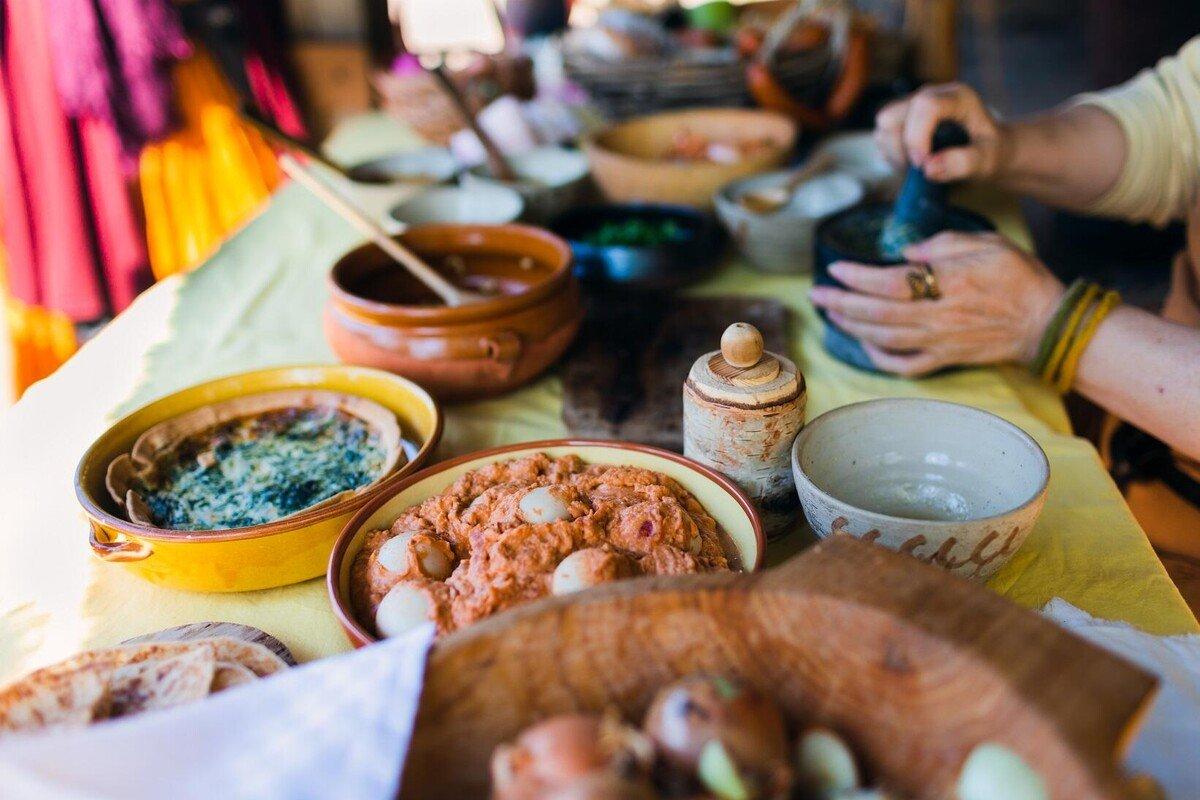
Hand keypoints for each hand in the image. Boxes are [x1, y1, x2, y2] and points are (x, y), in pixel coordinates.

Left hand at [809, 232, 1063, 376]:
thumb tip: (906, 253)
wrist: (1047, 322)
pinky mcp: (946, 359)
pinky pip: (905, 365)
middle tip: (815, 293)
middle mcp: (939, 316)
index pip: (890, 283)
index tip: (835, 269)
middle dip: (841, 304)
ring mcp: (940, 342)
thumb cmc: (1019, 276)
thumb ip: (944, 244)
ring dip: (851, 327)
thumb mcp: (988, 242)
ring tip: (830, 312)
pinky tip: (863, 344)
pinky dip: (880, 358)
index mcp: (948, 284)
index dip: (858, 278)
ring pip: (885, 339)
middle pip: (878, 314)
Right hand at [874, 83, 1004, 181]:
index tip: (923, 166)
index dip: (917, 139)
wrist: (992, 148)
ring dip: (894, 153)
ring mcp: (914, 105)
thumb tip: (929, 167)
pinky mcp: (903, 119)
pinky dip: (891, 155)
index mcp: (957, 97)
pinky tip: (912, 164)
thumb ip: (965, 162)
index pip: (924, 107)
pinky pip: (882, 136)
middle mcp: (931, 95)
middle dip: (901, 149)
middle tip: (921, 169)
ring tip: (918, 167)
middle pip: (892, 116)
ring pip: (883, 127)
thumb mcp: (989, 160)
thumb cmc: (993, 152)